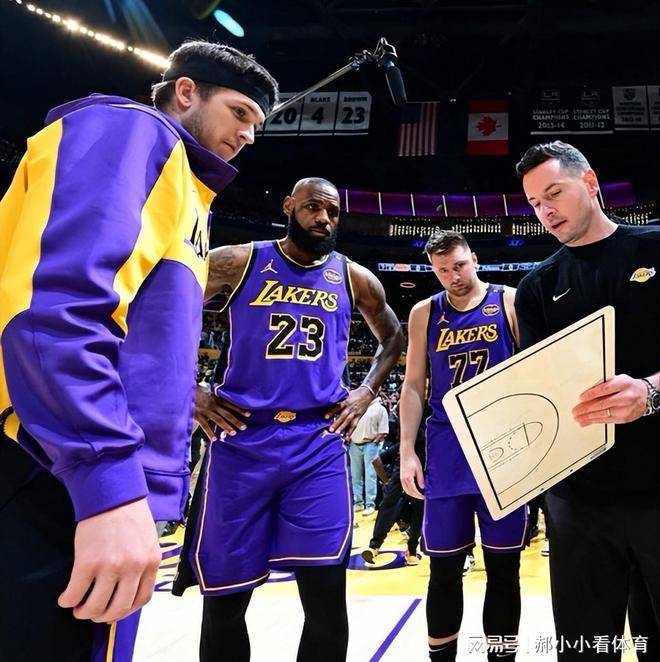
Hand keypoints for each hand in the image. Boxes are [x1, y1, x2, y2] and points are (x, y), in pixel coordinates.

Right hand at [58, 498, 161, 622]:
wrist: (112, 493)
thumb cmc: (130, 514)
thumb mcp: (148, 539)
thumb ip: (143, 562)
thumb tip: (132, 587)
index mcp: (151, 562)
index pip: (141, 600)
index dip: (125, 610)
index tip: (114, 609)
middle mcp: (134, 568)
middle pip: (118, 608)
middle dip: (103, 616)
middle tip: (93, 611)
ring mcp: (111, 566)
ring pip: (96, 606)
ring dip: (83, 612)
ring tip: (78, 606)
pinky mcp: (88, 562)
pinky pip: (75, 593)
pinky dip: (68, 600)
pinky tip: (65, 598)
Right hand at [194, 383, 249, 438]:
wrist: (183, 389)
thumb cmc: (194, 389)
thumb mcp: (205, 388)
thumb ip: (212, 391)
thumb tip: (215, 390)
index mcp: (216, 398)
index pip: (231, 404)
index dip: (239, 409)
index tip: (248, 414)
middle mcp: (213, 405)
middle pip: (227, 414)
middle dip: (236, 420)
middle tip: (244, 427)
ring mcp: (206, 411)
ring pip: (218, 420)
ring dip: (226, 427)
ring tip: (233, 433)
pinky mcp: (197, 416)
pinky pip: (205, 426)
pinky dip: (210, 432)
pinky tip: (215, 439)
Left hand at [324, 387, 372, 437]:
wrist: (367, 393)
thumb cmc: (355, 393)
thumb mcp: (346, 393)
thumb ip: (339, 398)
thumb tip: (329, 400)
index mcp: (346, 401)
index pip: (337, 407)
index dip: (331, 412)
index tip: (325, 417)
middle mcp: (350, 408)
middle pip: (342, 416)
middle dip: (336, 423)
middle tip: (330, 429)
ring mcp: (355, 413)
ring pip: (348, 421)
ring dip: (343, 427)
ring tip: (337, 433)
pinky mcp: (359, 416)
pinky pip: (354, 424)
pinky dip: (351, 431)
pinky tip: (347, 436)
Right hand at [400, 451, 424, 498]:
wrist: (406, 453)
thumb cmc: (413, 459)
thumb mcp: (419, 468)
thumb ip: (420, 479)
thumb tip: (422, 487)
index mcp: (408, 478)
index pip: (414, 490)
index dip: (419, 495)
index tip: (424, 496)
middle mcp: (403, 479)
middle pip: (409, 492)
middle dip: (416, 496)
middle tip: (422, 497)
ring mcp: (401, 478)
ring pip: (406, 490)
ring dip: (412, 494)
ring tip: (418, 494)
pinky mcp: (401, 477)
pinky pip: (404, 487)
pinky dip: (408, 490)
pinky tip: (413, 489)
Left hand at [572, 374, 647, 425]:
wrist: (646, 396)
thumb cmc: (628, 386)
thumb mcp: (618, 379)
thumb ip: (604, 383)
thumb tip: (586, 390)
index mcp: (623, 384)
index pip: (605, 389)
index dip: (591, 394)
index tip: (581, 398)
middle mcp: (626, 397)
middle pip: (602, 404)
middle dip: (586, 408)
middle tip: (575, 410)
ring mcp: (625, 409)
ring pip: (603, 414)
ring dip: (588, 417)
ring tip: (577, 417)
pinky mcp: (624, 419)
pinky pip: (607, 420)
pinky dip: (595, 421)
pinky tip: (586, 421)